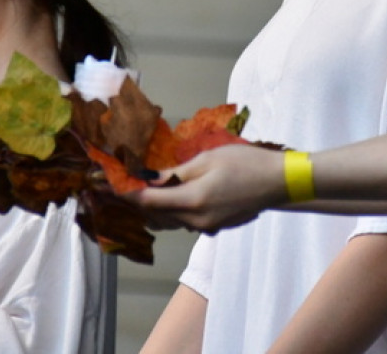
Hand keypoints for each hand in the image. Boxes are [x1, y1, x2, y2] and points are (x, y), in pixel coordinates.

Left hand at [134, 144, 287, 232]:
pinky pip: (185, 221)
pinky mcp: (215, 227)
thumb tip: (149, 179)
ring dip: (154, 207)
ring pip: (169, 220)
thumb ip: (176, 173)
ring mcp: (207, 227)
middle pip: (155, 215)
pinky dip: (173, 209)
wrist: (279, 182)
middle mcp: (196, 220)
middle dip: (136, 201)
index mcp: (192, 201)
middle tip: (121, 184)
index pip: (147, 202)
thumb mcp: (207, 160)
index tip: (107, 184)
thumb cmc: (246, 163)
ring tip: (142, 188)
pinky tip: (172, 194)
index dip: (124, 194)